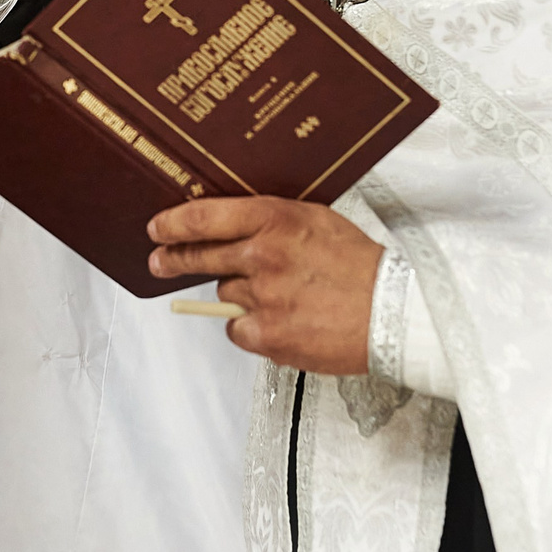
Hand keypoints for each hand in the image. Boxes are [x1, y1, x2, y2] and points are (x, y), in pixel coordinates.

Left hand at [147, 198, 381, 374]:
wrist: (393, 311)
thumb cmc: (361, 266)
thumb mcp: (317, 221)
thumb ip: (274, 222)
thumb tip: (235, 226)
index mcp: (276, 219)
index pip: (205, 216)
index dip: (174, 223)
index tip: (158, 228)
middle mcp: (263, 254)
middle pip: (199, 256)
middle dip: (173, 259)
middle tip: (160, 262)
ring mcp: (262, 296)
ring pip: (225, 294)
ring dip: (239, 296)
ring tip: (278, 298)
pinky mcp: (267, 334)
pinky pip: (238, 329)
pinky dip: (252, 329)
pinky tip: (281, 322)